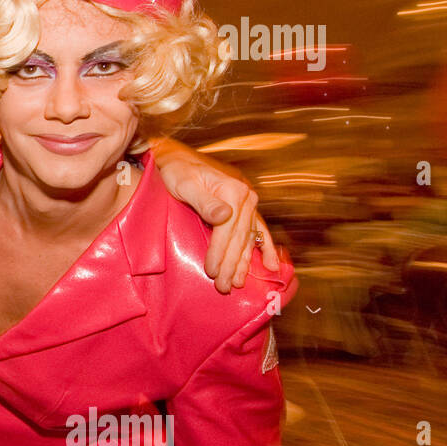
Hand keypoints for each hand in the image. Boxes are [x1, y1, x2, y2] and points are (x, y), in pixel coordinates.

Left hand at [152, 138, 279, 292]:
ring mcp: (247, 203)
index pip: (227, 231)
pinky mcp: (244, 207)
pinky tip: (270, 265)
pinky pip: (257, 231)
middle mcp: (246, 197)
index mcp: (233, 191)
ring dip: (244, 262)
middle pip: (239, 238)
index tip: (212, 272)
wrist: (176, 158)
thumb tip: (224, 216)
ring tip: (238, 283)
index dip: (220, 253)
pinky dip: (264, 248)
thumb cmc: (176, 171)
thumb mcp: (184, 183)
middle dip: (231, 264)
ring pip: (248, 238)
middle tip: (224, 287)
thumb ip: (204, 201)